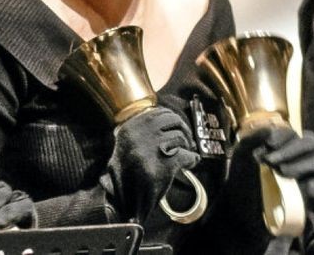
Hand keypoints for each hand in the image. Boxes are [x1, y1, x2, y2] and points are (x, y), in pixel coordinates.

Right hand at [99, 106, 201, 221]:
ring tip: (186, 155)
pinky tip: (190, 164)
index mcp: (129, 128)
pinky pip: (186, 155)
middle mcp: (139, 134)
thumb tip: (166, 119)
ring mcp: (151, 148)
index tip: (177, 128)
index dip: (172, 119)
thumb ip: (141, 131)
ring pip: (180, 136)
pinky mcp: (164, 164)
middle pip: (172, 119)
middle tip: (186, 141)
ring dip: (187, 146)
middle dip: (183, 129)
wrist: (121, 201)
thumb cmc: (125, 175)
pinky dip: (192, 159)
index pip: (158, 112)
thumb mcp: (126, 146)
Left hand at [241, 127, 313, 200]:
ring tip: (282, 172)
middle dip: (292, 150)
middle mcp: (302, 154)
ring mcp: (311, 172)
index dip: (282, 136)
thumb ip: (252, 139)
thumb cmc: (244, 175)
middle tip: (272, 161)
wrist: (244, 206)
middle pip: (311, 142)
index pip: (292, 133)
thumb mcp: (241, 155)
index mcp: (285, 142)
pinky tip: (306, 188)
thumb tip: (269, 129)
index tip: (269, 144)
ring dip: (304, 164)